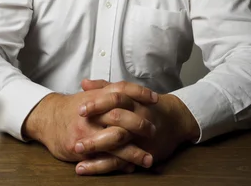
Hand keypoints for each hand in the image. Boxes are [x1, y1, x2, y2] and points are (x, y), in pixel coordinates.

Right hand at [23, 79, 158, 173]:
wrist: (48, 118)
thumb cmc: (74, 107)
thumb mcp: (91, 95)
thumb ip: (111, 91)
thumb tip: (136, 93)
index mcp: (98, 96)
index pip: (122, 90)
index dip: (140, 93)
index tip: (156, 99)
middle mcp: (93, 112)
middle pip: (122, 116)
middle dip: (140, 125)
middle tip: (154, 131)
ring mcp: (87, 131)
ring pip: (115, 141)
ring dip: (134, 152)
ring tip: (149, 159)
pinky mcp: (80, 148)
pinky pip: (103, 158)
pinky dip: (118, 164)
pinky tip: (130, 167)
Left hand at [73, 78, 191, 175]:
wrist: (175, 120)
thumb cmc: (145, 105)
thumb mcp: (128, 93)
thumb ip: (105, 87)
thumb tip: (84, 83)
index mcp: (132, 100)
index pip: (116, 97)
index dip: (98, 103)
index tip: (80, 109)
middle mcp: (137, 116)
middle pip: (116, 118)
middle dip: (94, 127)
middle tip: (76, 130)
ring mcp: (139, 135)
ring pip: (118, 141)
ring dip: (95, 147)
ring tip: (75, 151)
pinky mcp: (140, 153)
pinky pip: (120, 160)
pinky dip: (102, 165)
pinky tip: (84, 167)